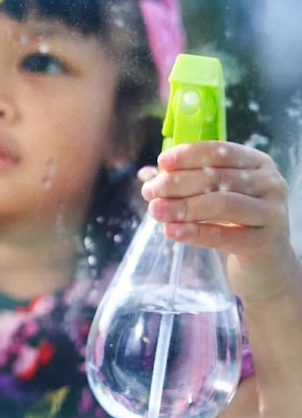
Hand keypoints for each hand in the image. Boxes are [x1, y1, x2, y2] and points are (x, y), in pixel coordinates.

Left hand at [139, 141, 298, 302]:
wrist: (265, 265)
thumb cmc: (235, 222)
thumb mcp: (214, 196)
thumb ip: (185, 182)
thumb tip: (146, 174)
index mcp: (256, 163)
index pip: (219, 152)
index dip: (188, 155)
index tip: (161, 162)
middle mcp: (270, 183)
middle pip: (217, 177)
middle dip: (177, 183)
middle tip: (150, 191)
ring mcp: (272, 213)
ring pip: (221, 204)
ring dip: (183, 206)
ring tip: (155, 210)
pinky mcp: (266, 243)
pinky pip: (224, 235)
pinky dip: (194, 232)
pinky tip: (171, 231)